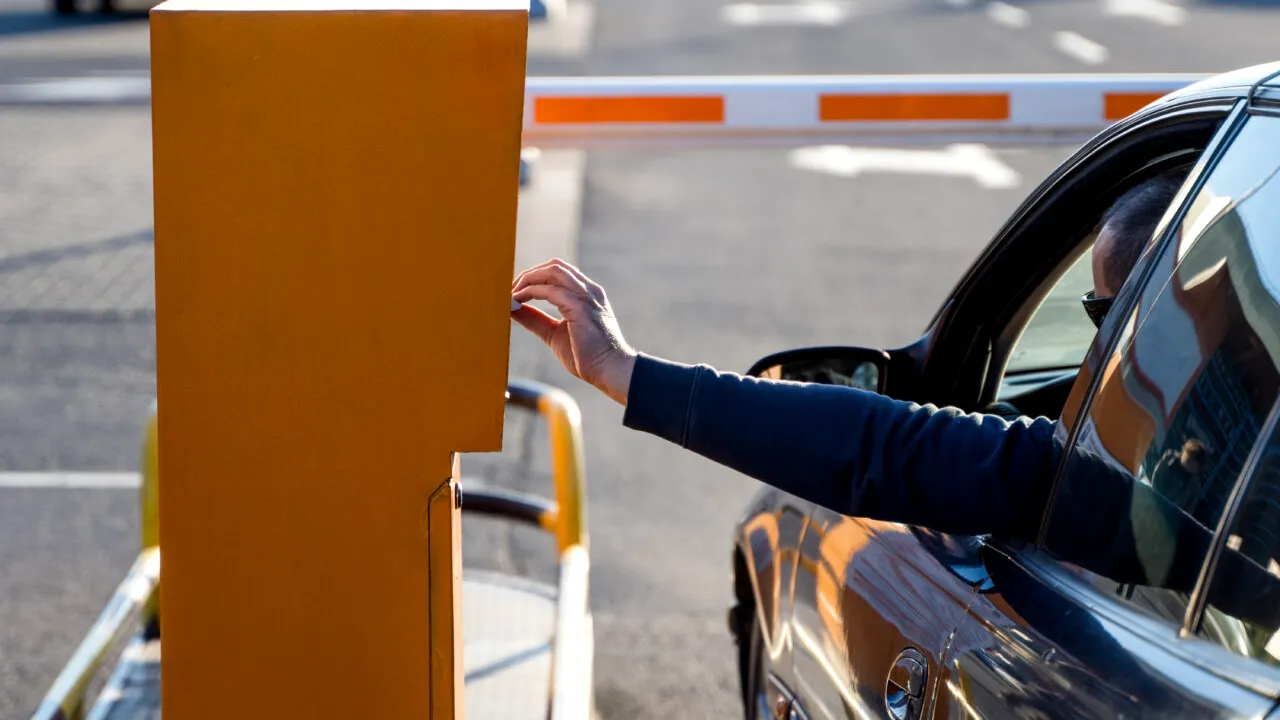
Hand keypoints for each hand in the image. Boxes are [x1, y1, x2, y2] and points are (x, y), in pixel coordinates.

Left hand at [511, 259, 636, 405]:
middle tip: (510, 290)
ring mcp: (586, 296)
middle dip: (529, 274)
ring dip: (528, 279)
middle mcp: (588, 290)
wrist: (610, 370)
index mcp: (586, 294)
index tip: (515, 291)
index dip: (535, 277)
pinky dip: (530, 293)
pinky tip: (518, 302)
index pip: (558, 272)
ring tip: (512, 294)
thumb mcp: (554, 333)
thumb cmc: (587, 356)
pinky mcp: (580, 307)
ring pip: (552, 271)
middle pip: (554, 266)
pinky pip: (550, 291)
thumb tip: (512, 308)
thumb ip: (535, 319)